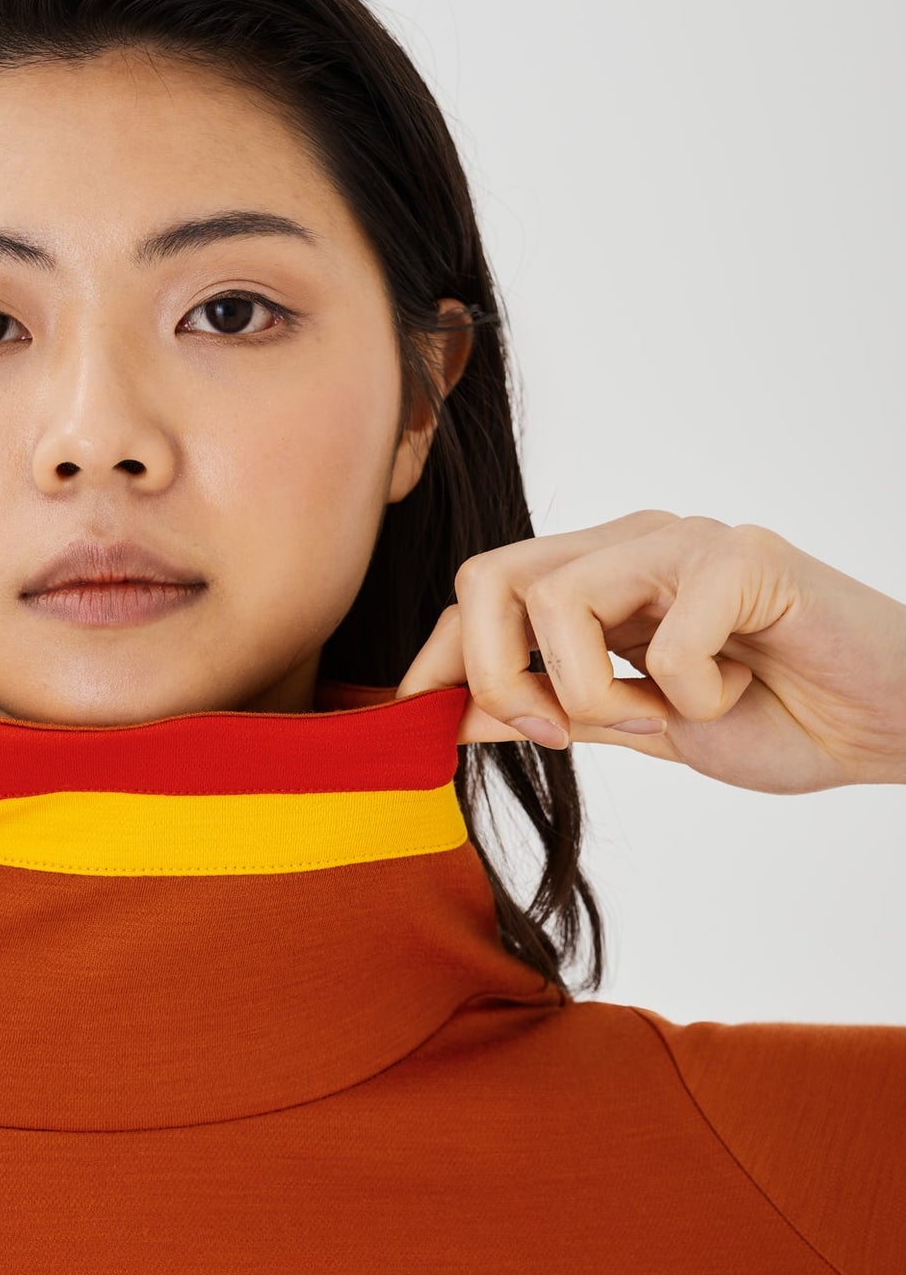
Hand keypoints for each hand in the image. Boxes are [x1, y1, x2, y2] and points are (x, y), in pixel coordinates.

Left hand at [397, 509, 905, 791]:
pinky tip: (737, 691)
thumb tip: (450, 715)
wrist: (886, 722)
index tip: (415, 728)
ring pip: (559, 603)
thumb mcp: (637, 727)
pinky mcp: (744, 557)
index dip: (437, 661)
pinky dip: (692, 697)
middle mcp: (628, 544)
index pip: (481, 595)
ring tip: (663, 715)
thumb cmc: (776, 715)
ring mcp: (684, 541)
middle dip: (498, 676)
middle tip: (556, 733)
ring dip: (595, 694)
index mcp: (597, 576)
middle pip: (490, 577)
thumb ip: (552, 712)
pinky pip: (664, 642)